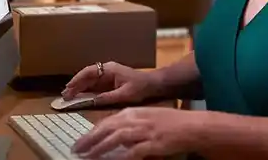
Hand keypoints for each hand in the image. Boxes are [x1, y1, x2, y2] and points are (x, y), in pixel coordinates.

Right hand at [62, 62, 161, 106]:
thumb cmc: (141, 87)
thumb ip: (108, 97)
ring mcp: (108, 76)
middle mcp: (107, 70)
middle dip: (75, 85)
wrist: (153, 85)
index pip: (89, 72)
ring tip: (68, 97)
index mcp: (110, 69)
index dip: (77, 80)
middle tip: (64, 95)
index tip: (68, 88)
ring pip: (89, 81)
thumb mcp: (125, 94)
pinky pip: (95, 86)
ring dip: (79, 88)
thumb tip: (92, 101)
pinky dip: (86, 91)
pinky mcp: (109, 83)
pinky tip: (79, 97)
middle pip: (87, 76)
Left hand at [72, 107, 201, 158]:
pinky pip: (134, 151)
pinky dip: (122, 157)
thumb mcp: (146, 117)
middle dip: (90, 139)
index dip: (92, 132)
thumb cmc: (170, 122)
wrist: (191, 126)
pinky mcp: (153, 143)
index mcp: (133, 112)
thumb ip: (130, 123)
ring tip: (88, 156)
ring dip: (100, 147)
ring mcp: (144, 131)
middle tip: (77, 149)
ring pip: (116, 138)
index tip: (80, 141)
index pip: (106, 121)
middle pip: (107, 128)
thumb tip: (112, 133)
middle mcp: (136, 119)